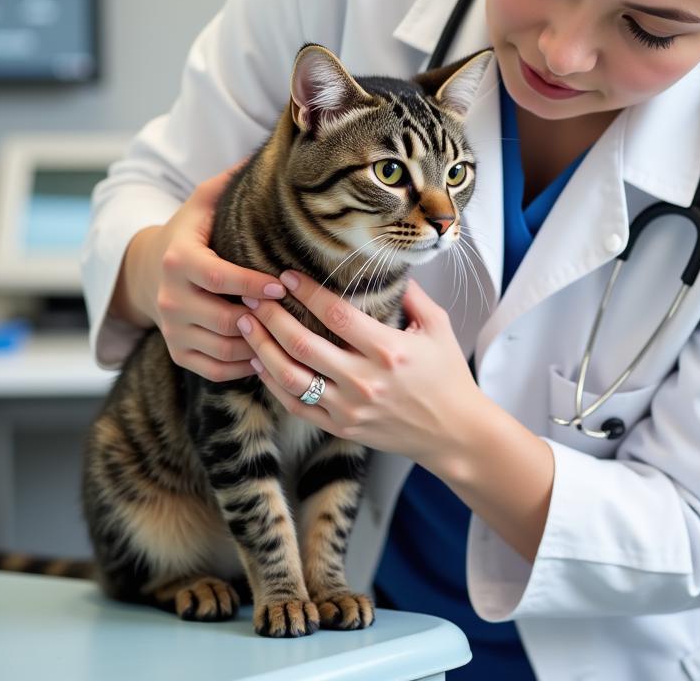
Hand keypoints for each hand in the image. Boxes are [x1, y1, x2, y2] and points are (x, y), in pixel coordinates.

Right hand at [129, 161, 292, 382]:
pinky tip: (268, 354)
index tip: (281, 284)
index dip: (252, 284)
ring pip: (222, 348)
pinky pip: (214, 369)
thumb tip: (263, 157)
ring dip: (257, 344)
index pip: (219, 277)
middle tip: (293, 313)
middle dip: (261, 318)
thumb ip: (228, 182)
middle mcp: (170, 298)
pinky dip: (243, 367)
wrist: (149, 270)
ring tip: (287, 334)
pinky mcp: (177, 352)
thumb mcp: (202, 203)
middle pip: (223, 318)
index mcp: (179, 260)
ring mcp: (172, 329)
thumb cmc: (189, 233)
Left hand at [238, 271, 482, 467]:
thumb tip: (388, 266)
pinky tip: (259, 360)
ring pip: (290, 376)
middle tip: (253, 295)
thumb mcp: (438, 327)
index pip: (336, 315)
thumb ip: (412, 295)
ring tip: (245, 323)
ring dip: (263, 346)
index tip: (287, 275)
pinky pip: (295, 405)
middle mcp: (364, 381)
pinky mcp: (340, 427)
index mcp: (389, 350)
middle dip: (272, 316)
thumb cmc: (448, 375)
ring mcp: (349, 408)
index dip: (307, 292)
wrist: (454, 433)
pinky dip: (272, 383)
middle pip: (303, 344)